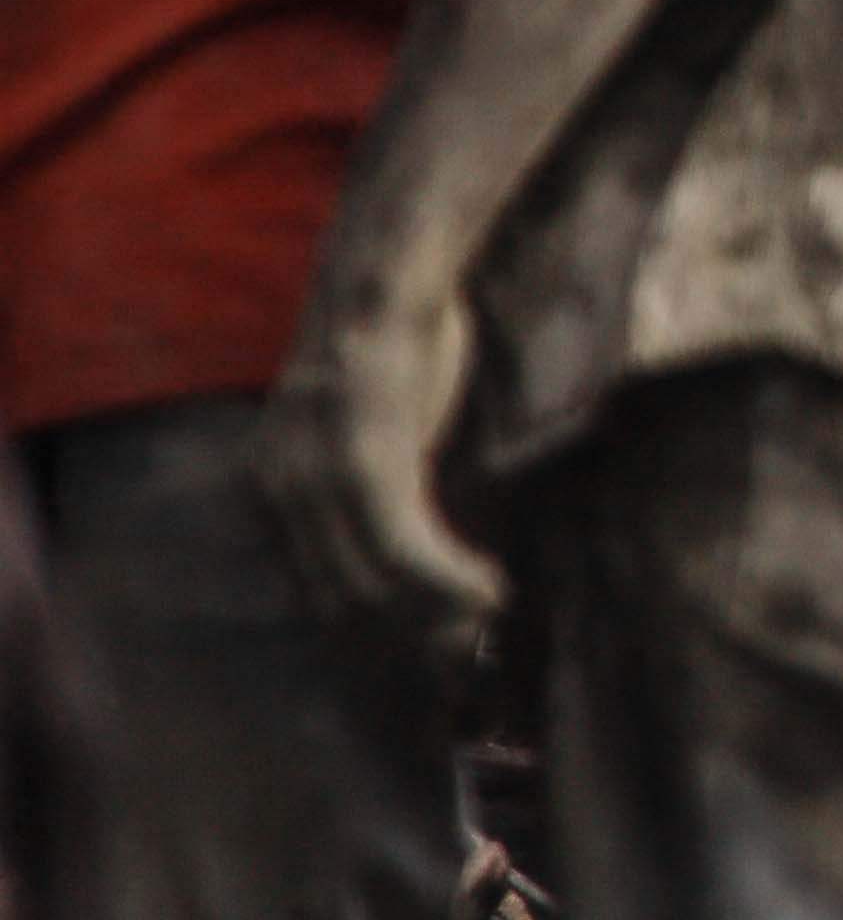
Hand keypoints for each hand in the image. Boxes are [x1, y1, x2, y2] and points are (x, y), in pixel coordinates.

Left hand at [253, 293, 501, 650]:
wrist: (390, 277)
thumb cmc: (394, 345)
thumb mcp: (367, 422)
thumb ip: (373, 481)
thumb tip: (412, 549)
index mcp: (275, 484)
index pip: (318, 582)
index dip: (379, 623)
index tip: (436, 639)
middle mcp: (284, 489)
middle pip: (346, 593)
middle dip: (411, 629)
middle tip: (471, 642)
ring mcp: (320, 478)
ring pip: (378, 578)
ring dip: (440, 608)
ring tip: (489, 610)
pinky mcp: (366, 463)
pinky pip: (407, 545)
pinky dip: (450, 576)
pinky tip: (489, 583)